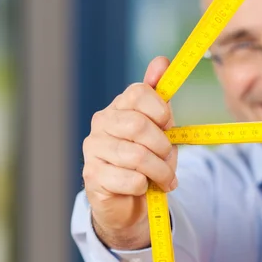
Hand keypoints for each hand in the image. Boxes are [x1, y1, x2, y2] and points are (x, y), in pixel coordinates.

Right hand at [82, 57, 176, 248]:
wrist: (130, 199)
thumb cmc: (147, 159)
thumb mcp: (160, 127)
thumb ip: (160, 96)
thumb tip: (162, 61)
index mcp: (119, 106)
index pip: (139, 92)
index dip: (161, 111)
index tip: (169, 126)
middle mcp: (101, 123)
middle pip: (139, 126)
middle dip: (163, 146)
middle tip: (169, 158)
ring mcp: (93, 149)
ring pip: (137, 156)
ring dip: (160, 171)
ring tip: (165, 178)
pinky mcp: (92, 176)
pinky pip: (131, 180)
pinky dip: (145, 186)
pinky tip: (144, 187)